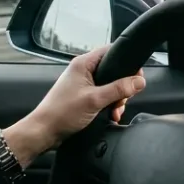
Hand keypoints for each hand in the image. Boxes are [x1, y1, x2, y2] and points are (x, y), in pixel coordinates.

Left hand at [2, 45, 145, 167]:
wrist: (44, 132)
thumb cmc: (62, 113)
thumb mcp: (95, 100)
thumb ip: (119, 89)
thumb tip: (139, 81)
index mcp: (83, 64)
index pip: (111, 51)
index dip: (127, 61)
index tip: (136, 76)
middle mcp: (83, 71)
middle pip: (114, 70)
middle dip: (123, 86)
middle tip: (123, 99)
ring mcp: (83, 84)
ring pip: (110, 85)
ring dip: (117, 98)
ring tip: (115, 110)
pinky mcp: (83, 96)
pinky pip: (103, 95)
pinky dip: (109, 104)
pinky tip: (111, 114)